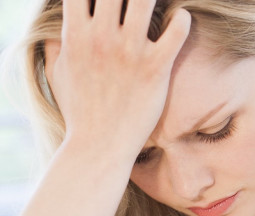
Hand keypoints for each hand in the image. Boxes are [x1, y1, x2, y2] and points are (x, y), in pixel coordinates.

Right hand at [44, 0, 190, 158]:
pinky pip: (177, 30)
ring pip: (145, 0)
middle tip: (137, 4)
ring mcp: (130, 51)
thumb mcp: (57, 74)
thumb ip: (56, 46)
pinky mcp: (156, 68)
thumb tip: (57, 31)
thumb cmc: (80, 111)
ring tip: (158, 4)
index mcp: (76, 34)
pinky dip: (182, 19)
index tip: (109, 3)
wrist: (100, 145)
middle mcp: (102, 38)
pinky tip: (181, 19)